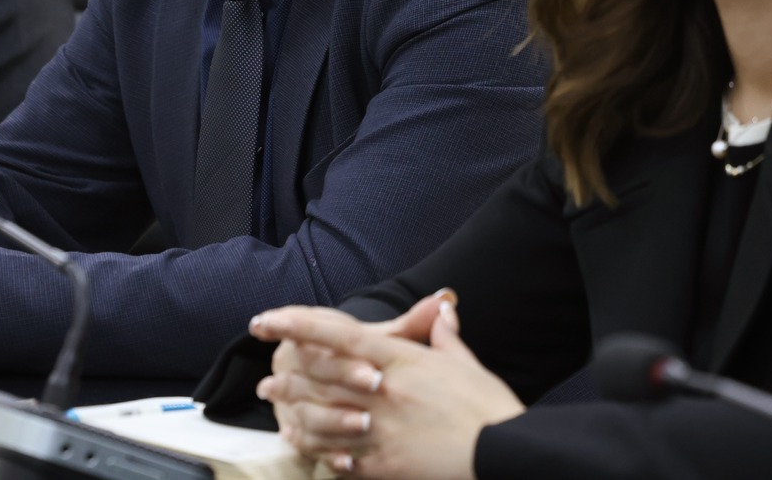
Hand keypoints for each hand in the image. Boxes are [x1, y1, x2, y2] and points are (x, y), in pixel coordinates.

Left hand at [251, 292, 523, 479]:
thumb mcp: (466, 364)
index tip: (268, 320)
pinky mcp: (384, 464)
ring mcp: (380, 429)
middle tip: (266, 376)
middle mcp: (383, 390)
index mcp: (401, 360)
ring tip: (276, 407)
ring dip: (293, 411)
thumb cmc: (489, 409)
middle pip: (320, 376)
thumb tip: (443, 306)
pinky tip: (306, 446)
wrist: (505, 455)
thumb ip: (445, 336)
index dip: (297, 324)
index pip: (338, 334)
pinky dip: (319, 450)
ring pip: (321, 417)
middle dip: (289, 374)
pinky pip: (340, 456)